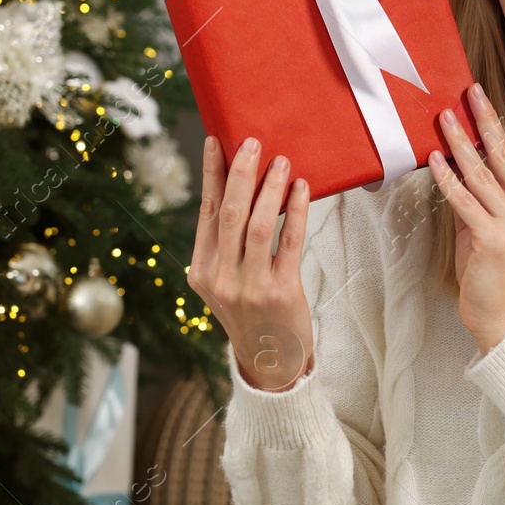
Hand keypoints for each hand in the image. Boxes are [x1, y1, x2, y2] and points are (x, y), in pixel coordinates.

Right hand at [188, 136, 314, 390]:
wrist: (270, 363)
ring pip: (259, 225)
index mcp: (202, 270)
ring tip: (282, 161)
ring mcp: (249, 286)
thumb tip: (241, 186)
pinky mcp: (281, 292)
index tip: (215, 141)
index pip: (206, 212)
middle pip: (230, 213)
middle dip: (241, 173)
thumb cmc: (252, 313)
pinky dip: (297, 212)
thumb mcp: (226, 281)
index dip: (211, 174)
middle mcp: (221, 277)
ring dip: (271, 189)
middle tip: (252, 142)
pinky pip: (290, 242)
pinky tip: (302, 190)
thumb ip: (228, 244)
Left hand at [428, 83, 504, 354]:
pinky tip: (435, 160)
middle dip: (482, 122)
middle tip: (468, 93)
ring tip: (442, 119)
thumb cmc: (491, 280)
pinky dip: (448, 178)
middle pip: (502, 157)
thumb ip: (475, 204)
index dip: (493, 129)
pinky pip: (465, 201)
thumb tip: (455, 172)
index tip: (480, 103)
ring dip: (459, 143)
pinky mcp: (493, 239)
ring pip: (481, 175)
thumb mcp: (485, 234)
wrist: (503, 320)